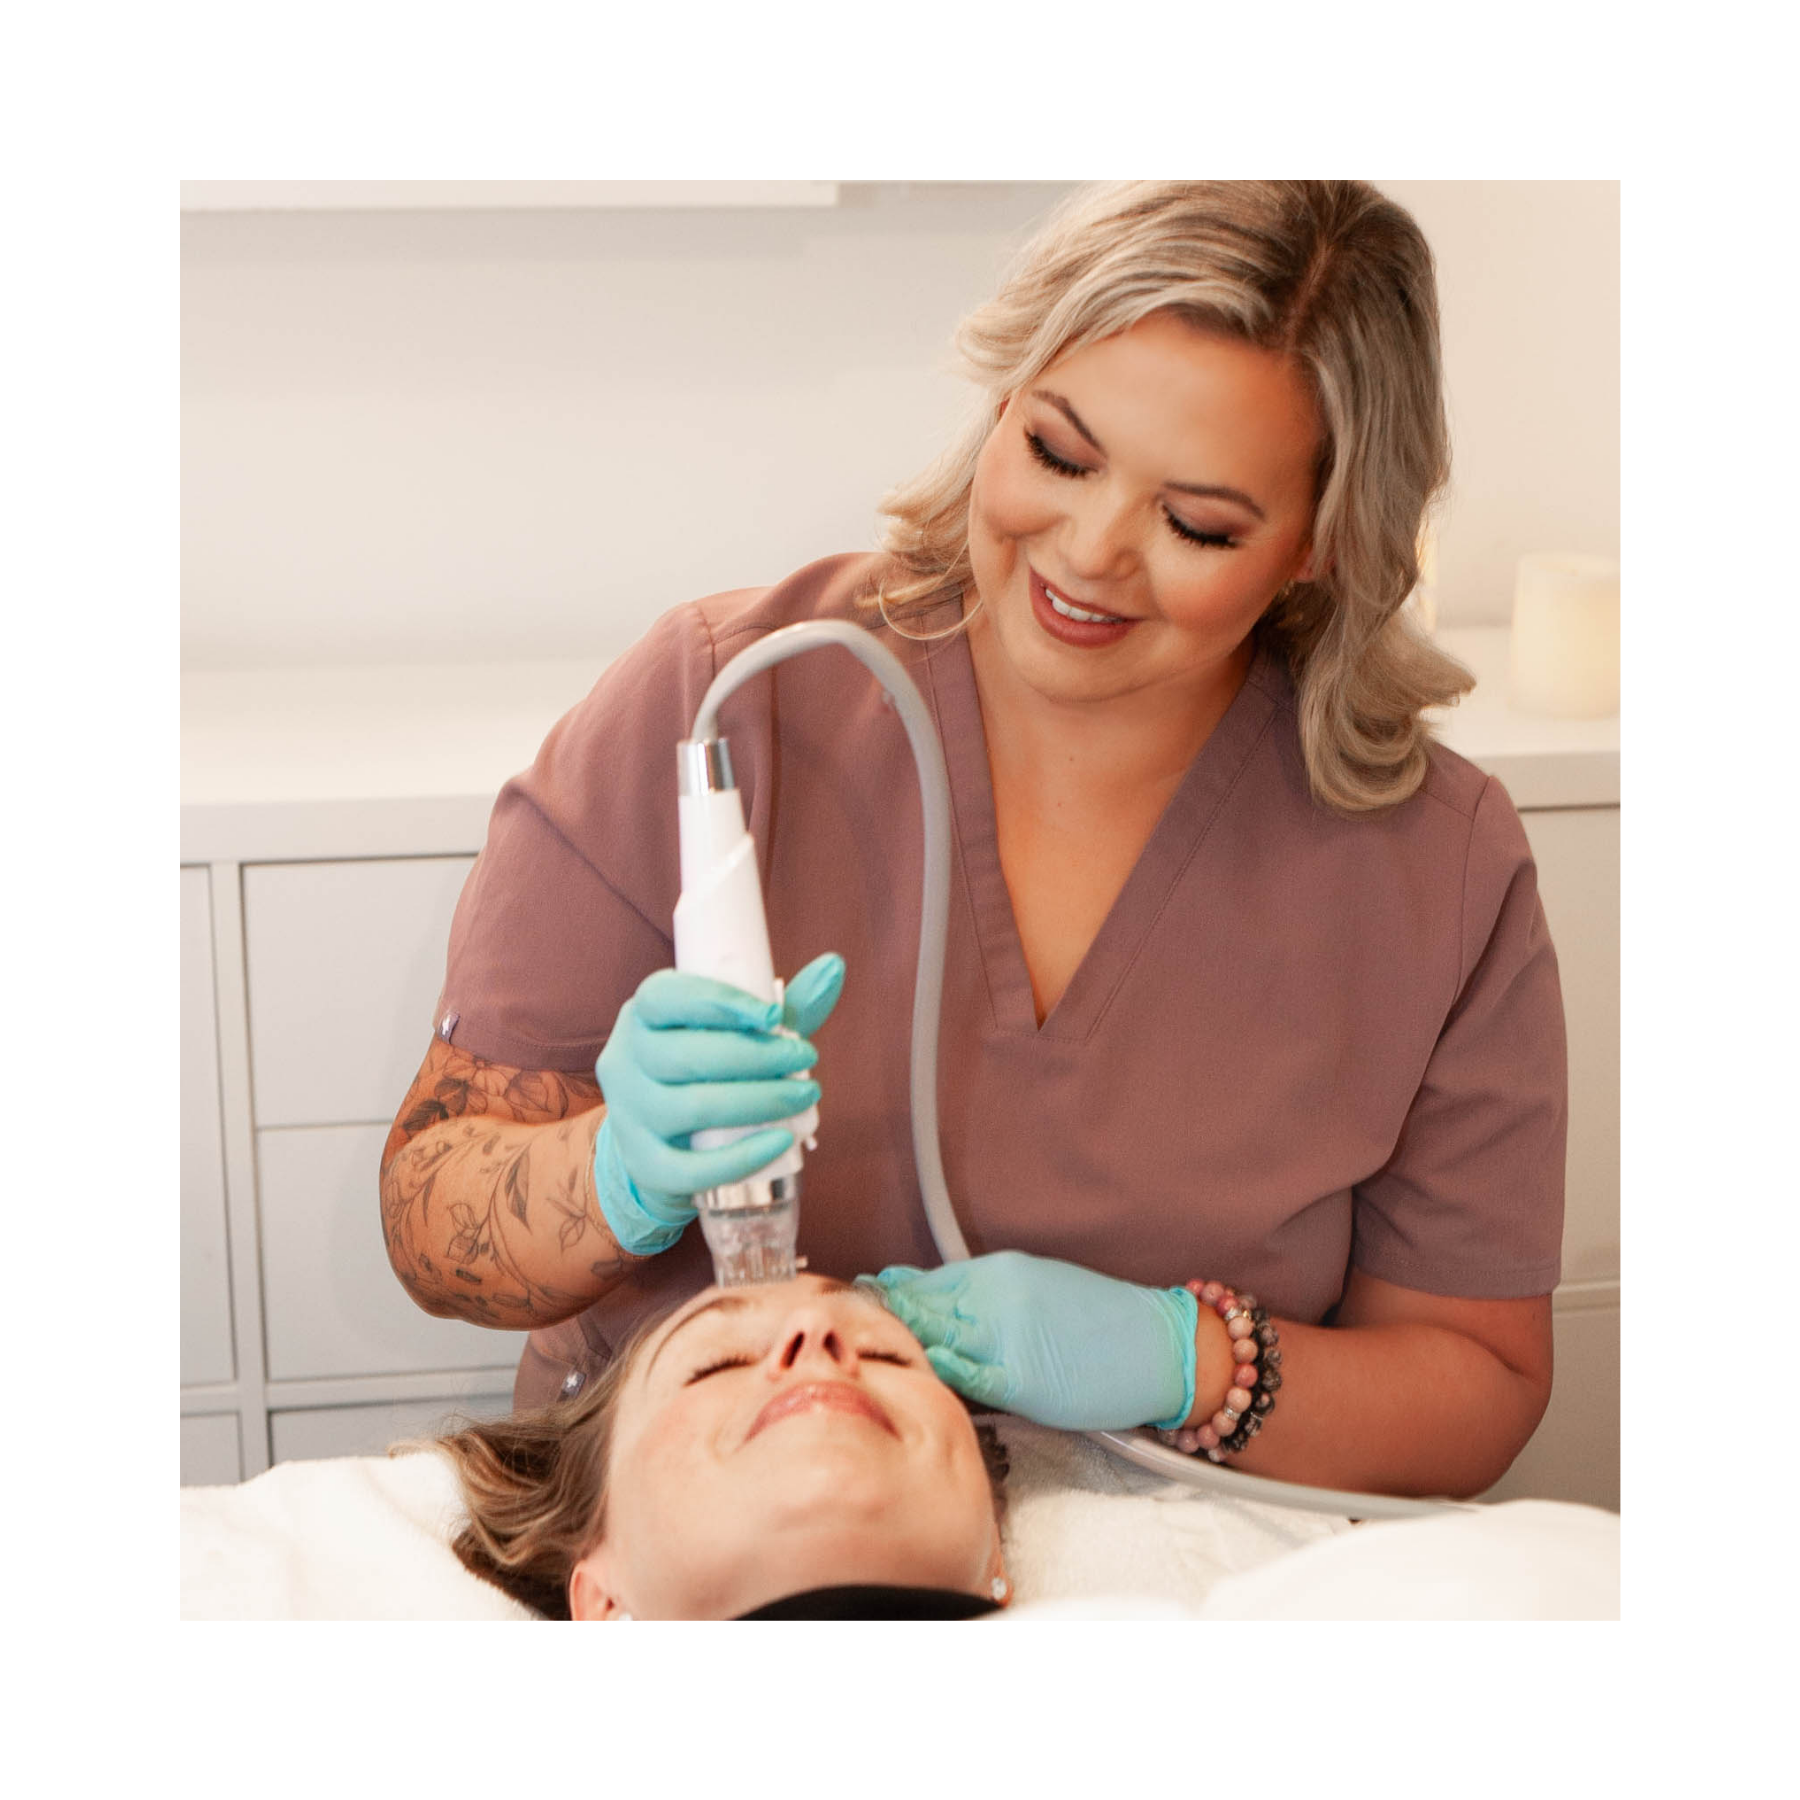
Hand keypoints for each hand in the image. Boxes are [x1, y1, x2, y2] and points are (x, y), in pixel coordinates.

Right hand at [593, 953, 844, 1255]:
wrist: (660, 1141)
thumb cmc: (704, 1070)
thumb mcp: (731, 1032)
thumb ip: (780, 1005)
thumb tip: (834, 966)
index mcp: (642, 1015)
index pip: (667, 998)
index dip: (721, 1003)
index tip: (774, 1015)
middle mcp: (625, 1061)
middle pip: (687, 1055)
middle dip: (758, 1056)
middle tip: (807, 1057)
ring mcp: (629, 1116)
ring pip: (692, 1108)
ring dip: (760, 1101)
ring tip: (805, 1095)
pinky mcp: (643, 1166)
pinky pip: (690, 1169)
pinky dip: (742, 1157)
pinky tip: (781, 1142)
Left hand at [867, 1250, 1197, 1431]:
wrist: (1157, 1346)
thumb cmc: (1103, 1325)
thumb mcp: (1039, 1290)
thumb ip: (985, 1299)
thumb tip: (935, 1309)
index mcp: (998, 1274)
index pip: (924, 1284)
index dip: (885, 1298)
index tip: (852, 1305)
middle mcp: (994, 1295)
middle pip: (917, 1307)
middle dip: (876, 1319)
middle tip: (833, 1327)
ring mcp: (1004, 1333)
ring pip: (932, 1335)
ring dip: (894, 1343)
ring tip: (853, 1351)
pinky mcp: (1018, 1375)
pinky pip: (962, 1373)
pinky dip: (932, 1371)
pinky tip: (906, 1374)